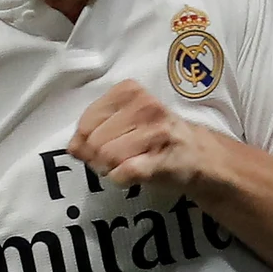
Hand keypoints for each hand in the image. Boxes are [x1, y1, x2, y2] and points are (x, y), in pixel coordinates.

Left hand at [68, 80, 216, 188]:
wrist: (200, 156)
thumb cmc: (157, 136)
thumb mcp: (125, 123)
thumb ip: (94, 130)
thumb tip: (72, 146)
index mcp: (130, 91)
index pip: (86, 122)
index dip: (87, 141)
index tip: (103, 146)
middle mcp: (145, 106)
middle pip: (95, 143)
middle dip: (98, 158)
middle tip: (118, 160)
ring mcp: (156, 133)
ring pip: (107, 159)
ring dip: (110, 170)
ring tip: (129, 165)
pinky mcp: (163, 160)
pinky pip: (123, 173)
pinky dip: (121, 180)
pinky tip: (135, 174)